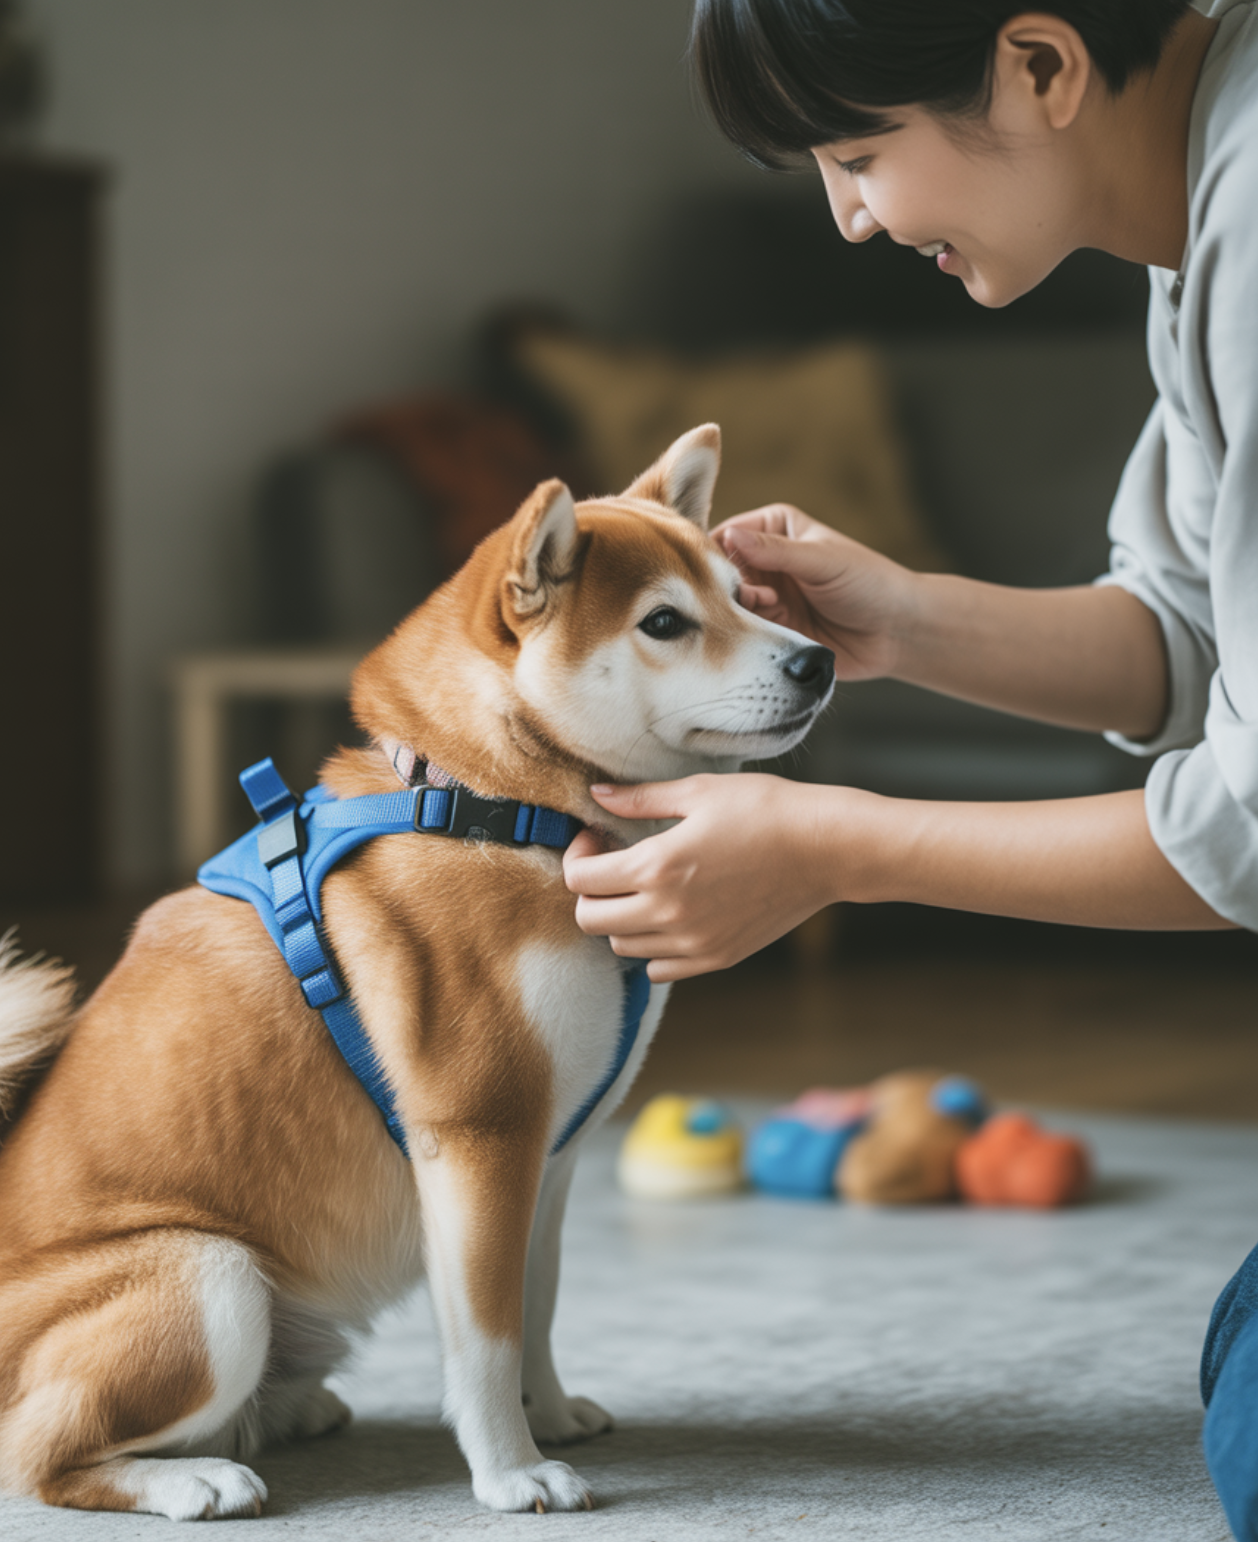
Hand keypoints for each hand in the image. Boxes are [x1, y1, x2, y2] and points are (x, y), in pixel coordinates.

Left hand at [563, 774, 844, 982]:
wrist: (825, 849)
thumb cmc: (765, 810)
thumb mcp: (698, 792)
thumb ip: (640, 799)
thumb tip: (598, 796)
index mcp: (657, 867)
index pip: (580, 879)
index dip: (578, 854)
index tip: (596, 837)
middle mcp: (668, 913)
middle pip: (590, 920)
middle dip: (590, 890)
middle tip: (611, 862)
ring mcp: (693, 942)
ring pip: (621, 946)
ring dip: (619, 917)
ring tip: (643, 886)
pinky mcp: (716, 957)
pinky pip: (659, 968)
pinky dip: (651, 946)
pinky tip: (668, 914)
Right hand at [714, 503, 915, 680]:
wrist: (898, 632)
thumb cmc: (869, 583)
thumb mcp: (822, 560)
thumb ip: (775, 550)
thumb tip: (730, 536)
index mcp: (774, 527)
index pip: (727, 535)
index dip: (713, 552)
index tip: (713, 570)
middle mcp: (765, 561)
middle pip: (721, 572)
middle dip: (723, 585)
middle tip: (744, 594)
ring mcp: (767, 597)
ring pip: (730, 603)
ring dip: (737, 609)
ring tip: (764, 607)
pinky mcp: (772, 630)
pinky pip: (744, 631)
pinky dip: (745, 633)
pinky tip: (764, 632)